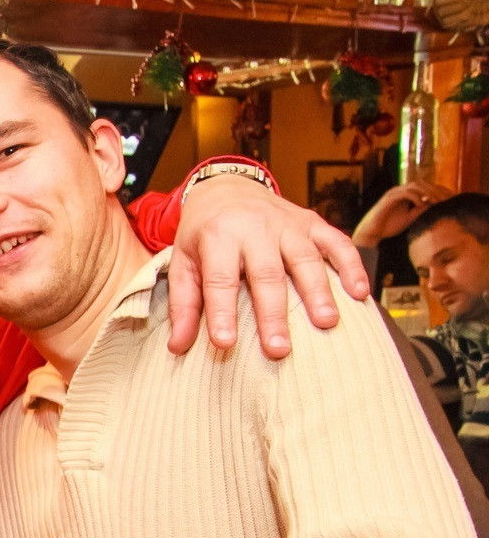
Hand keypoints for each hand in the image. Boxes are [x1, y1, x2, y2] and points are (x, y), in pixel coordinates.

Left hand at [167, 174, 368, 359]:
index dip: (222, 312)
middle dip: (273, 313)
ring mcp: (287, 224)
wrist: (227, 188)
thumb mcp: (183, 263)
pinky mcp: (312, 223)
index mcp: (218, 237)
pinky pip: (336, 243)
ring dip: (318, 292)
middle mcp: (255, 228)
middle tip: (279, 349)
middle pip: (267, 274)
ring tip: (326, 324)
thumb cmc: (203, 234)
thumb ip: (184, 305)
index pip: (219, 280)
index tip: (224, 343)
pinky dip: (350, 267)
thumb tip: (177, 347)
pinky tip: (359, 294)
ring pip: (306, 259)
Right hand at [351, 180, 452, 247]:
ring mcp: (394, 192)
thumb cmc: (388, 227)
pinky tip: (423, 204)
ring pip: (416, 186)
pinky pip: (406, 193)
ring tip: (436, 201)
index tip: (449, 200)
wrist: (370, 233)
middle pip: (423, 183)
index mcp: (406, 194)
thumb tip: (435, 205)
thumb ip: (421, 210)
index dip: (438, 192)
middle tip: (447, 199)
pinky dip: (416, 197)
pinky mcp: (389, 197)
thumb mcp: (410, 218)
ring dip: (428, 192)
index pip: (425, 188)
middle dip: (436, 190)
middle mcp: (400, 190)